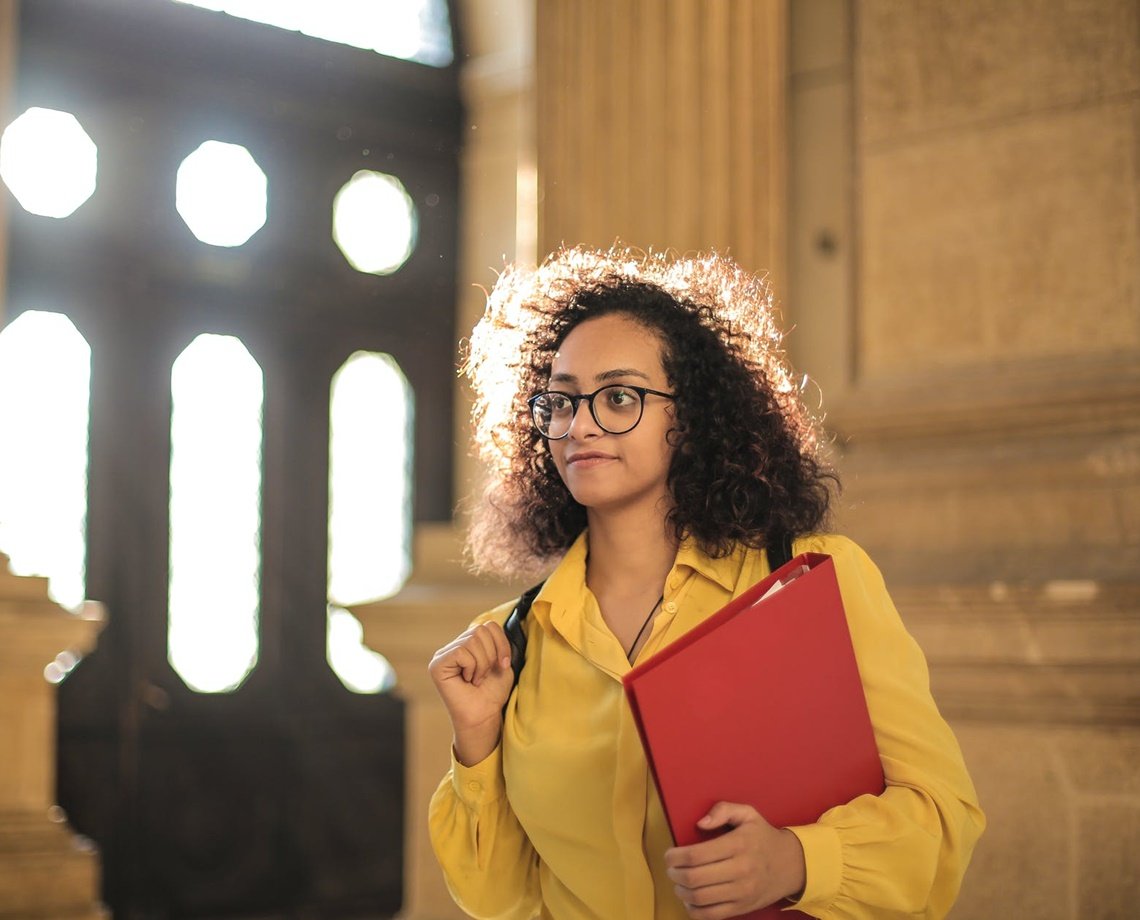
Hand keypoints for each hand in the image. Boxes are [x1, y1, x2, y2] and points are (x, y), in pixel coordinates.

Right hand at [428, 620, 514, 765]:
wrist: (485, 715)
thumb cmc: (492, 692)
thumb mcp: (501, 661)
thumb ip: (498, 642)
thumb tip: (498, 623)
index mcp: (469, 644)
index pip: (488, 625)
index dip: (501, 643)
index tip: (503, 664)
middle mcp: (454, 646)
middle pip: (480, 630)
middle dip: (491, 655)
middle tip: (486, 674)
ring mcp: (444, 654)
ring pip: (472, 640)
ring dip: (482, 663)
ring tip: (477, 678)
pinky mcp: (437, 664)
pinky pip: (461, 651)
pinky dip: (472, 667)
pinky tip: (468, 680)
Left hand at [664, 802, 805, 918]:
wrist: (791, 865)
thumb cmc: (763, 837)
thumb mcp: (747, 814)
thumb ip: (722, 810)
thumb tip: (700, 823)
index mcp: (738, 844)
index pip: (696, 855)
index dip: (675, 857)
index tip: (669, 855)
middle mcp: (740, 870)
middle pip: (694, 878)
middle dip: (674, 874)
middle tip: (671, 869)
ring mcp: (742, 892)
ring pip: (700, 898)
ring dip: (681, 891)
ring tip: (678, 883)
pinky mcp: (743, 908)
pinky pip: (711, 915)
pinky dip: (693, 910)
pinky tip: (689, 899)